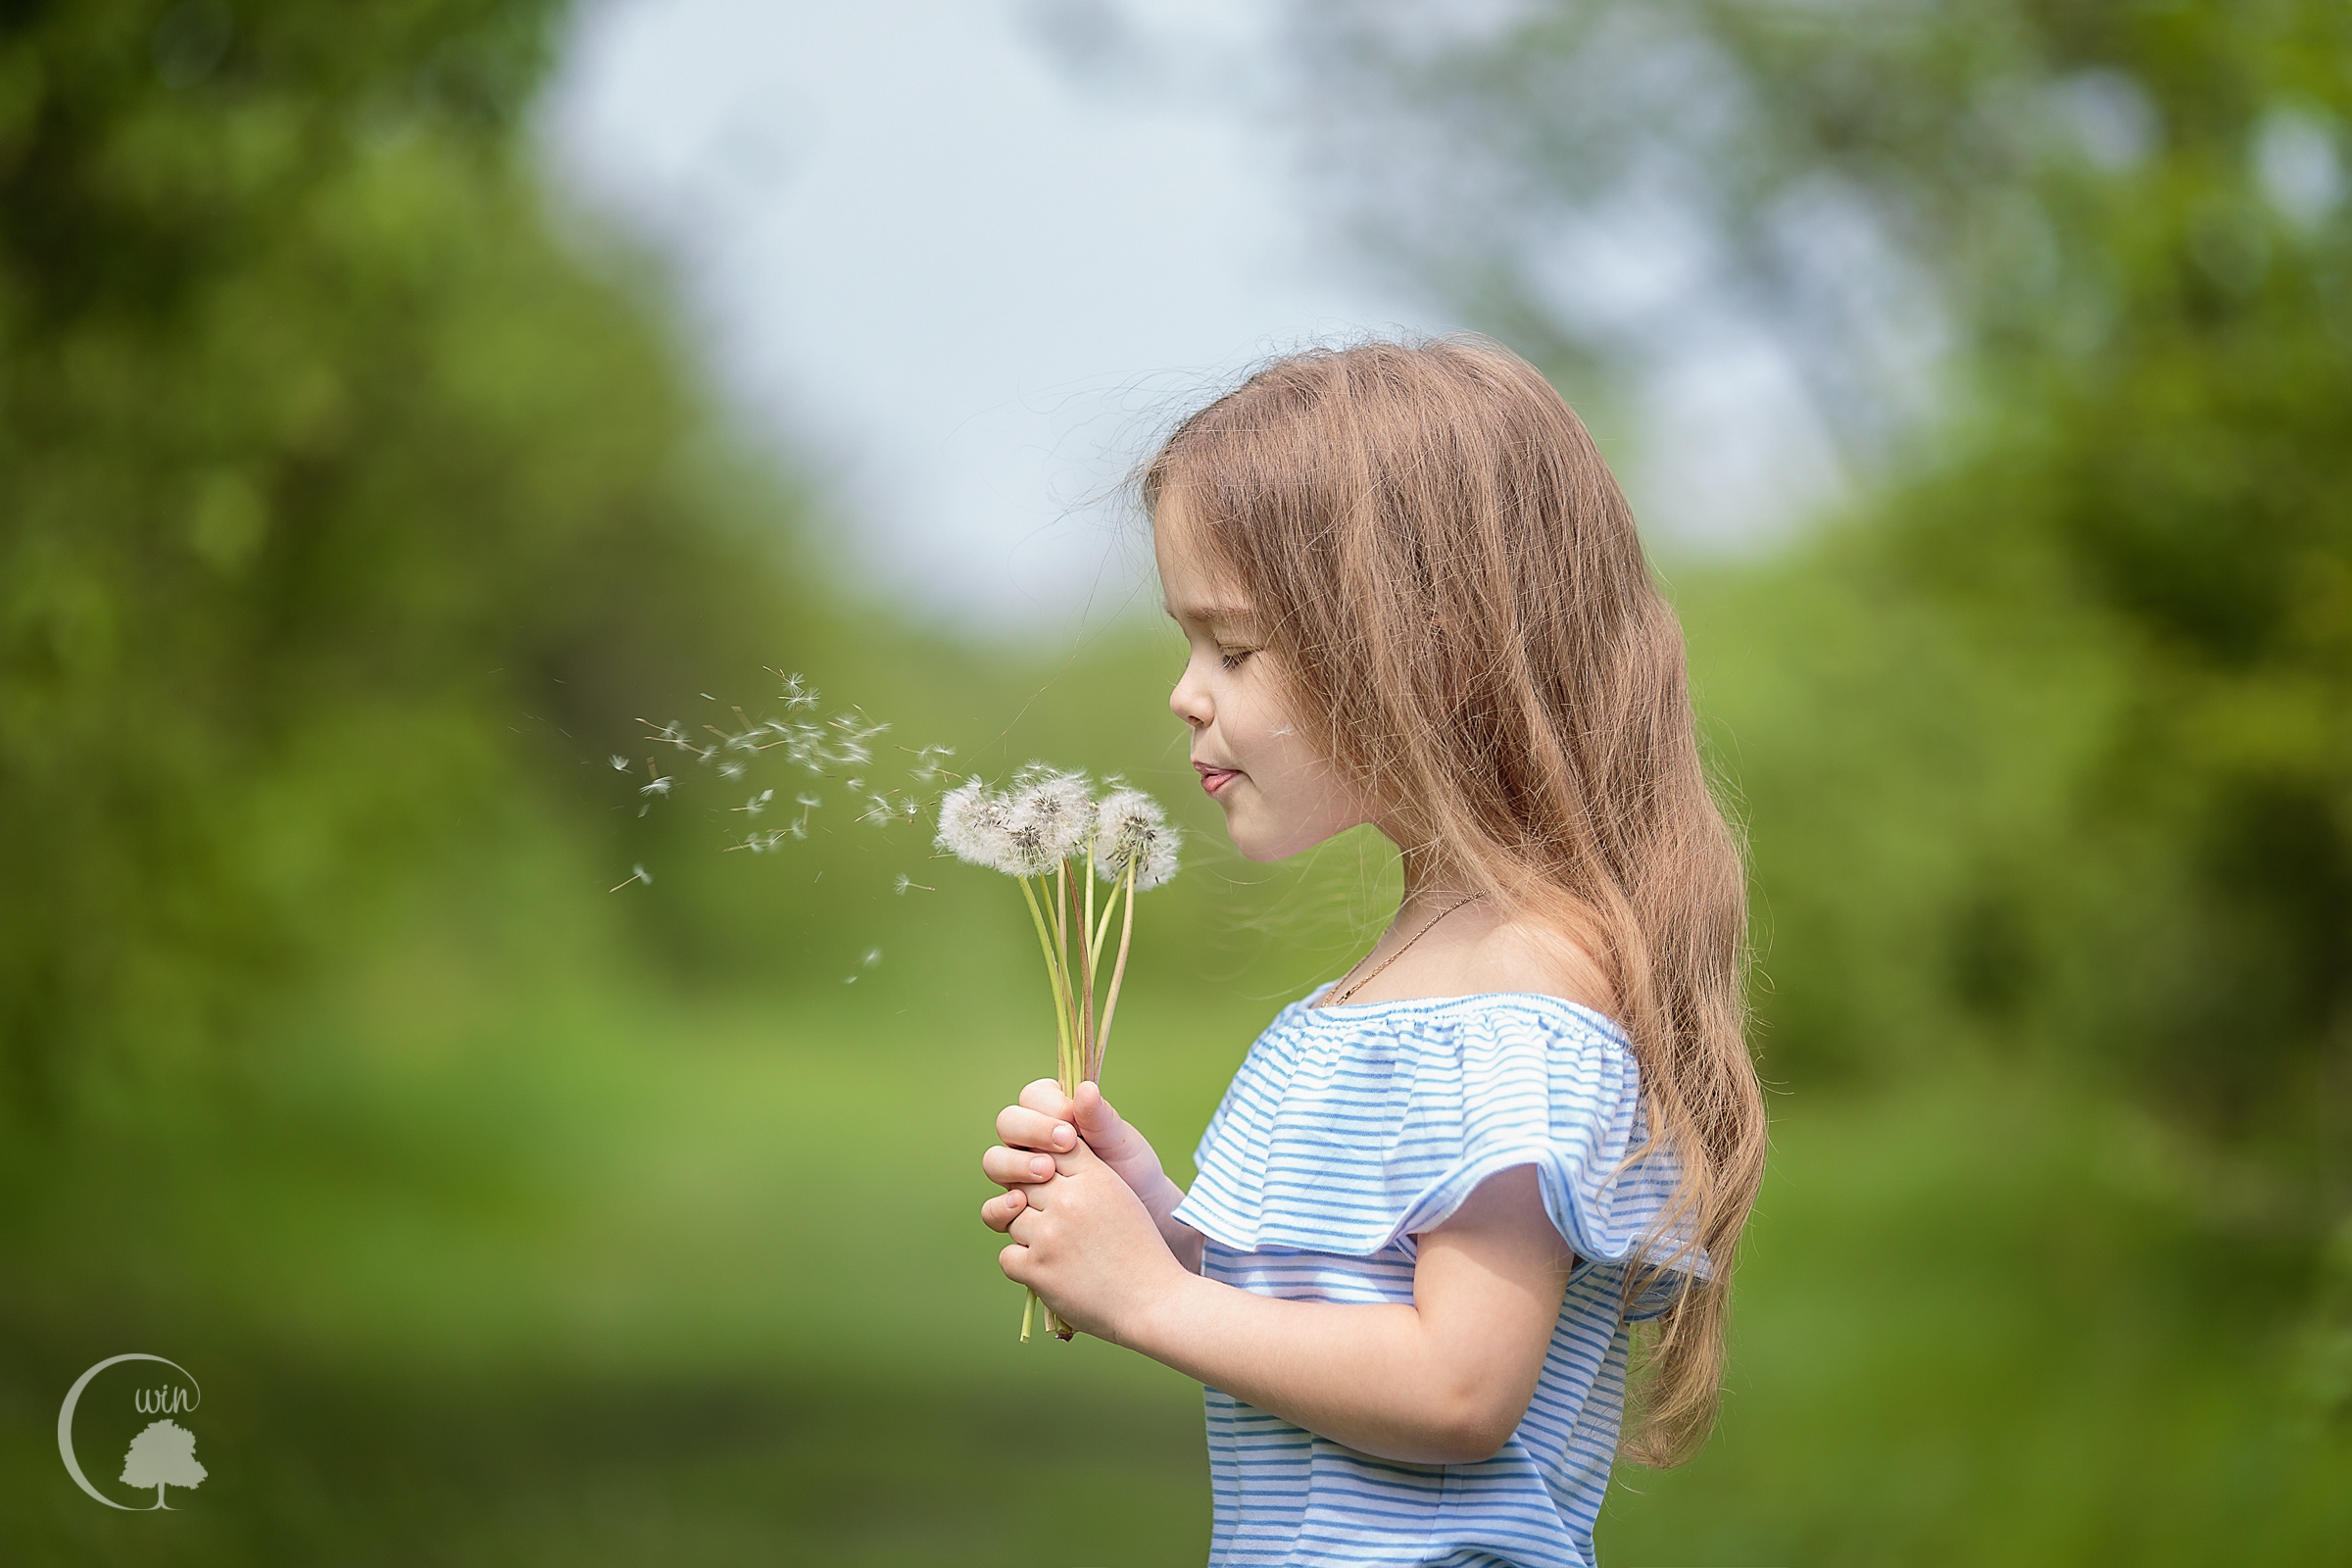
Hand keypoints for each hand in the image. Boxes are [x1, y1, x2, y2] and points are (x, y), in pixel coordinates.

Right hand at [980, 1081, 1189, 1255]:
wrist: (1141, 1212)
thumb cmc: (1129, 1168)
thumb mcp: (1119, 1142)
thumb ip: (1099, 1118)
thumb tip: (1085, 1090)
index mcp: (1053, 1113)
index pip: (1032, 1096)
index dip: (1046, 1108)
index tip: (1072, 1126)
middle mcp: (1030, 1141)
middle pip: (1007, 1123)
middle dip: (1030, 1132)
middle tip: (1063, 1146)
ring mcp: (1019, 1174)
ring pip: (994, 1161)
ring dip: (1014, 1165)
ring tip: (1046, 1173)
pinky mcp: (1018, 1209)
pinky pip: (993, 1208)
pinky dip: (999, 1206)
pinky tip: (1019, 1205)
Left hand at [996, 1132, 1186, 1341]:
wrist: (1152, 1301)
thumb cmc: (1139, 1251)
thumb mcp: (1121, 1197)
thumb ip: (1086, 1176)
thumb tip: (1043, 1164)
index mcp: (1094, 1177)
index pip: (1050, 1149)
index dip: (1046, 1166)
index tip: (1055, 1185)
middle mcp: (1069, 1200)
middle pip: (1024, 1182)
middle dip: (1035, 1203)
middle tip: (1058, 1225)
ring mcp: (1049, 1234)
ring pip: (1012, 1219)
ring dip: (1029, 1236)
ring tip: (1061, 1252)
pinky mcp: (1035, 1268)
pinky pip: (1007, 1256)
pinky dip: (1023, 1266)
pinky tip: (1050, 1271)